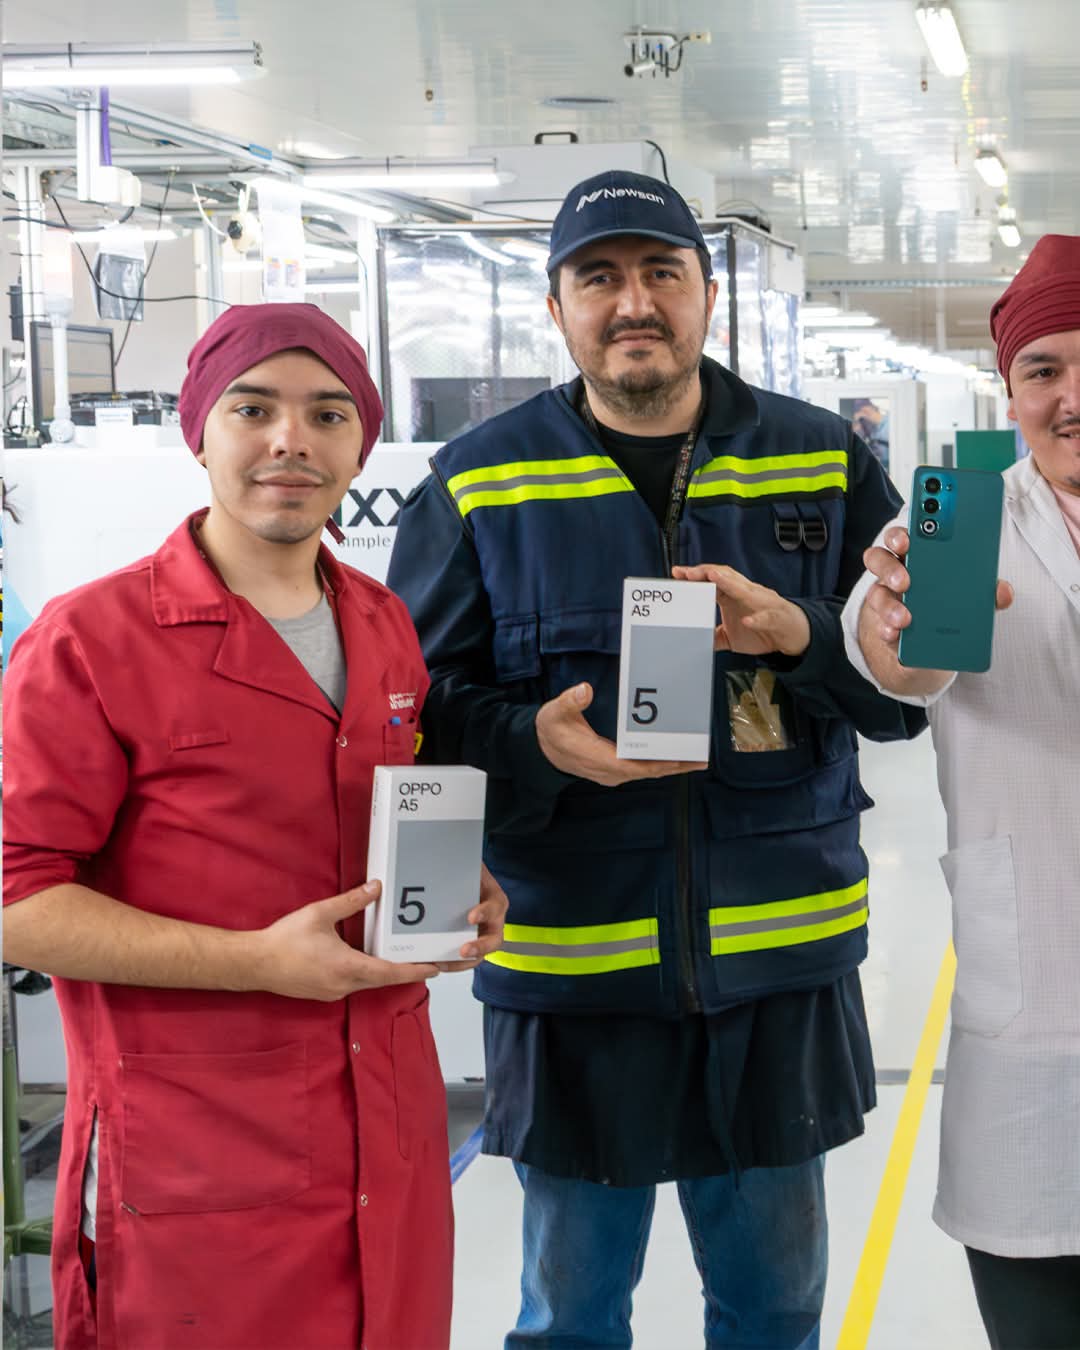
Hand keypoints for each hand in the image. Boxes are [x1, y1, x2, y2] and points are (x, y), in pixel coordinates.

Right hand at [252, 882, 439, 1000]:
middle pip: (384, 979)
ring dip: (386, 972)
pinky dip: (367, 974)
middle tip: (429, 961)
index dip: (416, 970)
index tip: (437, 967)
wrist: (255, 964)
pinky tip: (367, 961)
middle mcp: (345, 985)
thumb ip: (351, 901)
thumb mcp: (320, 914)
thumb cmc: (284, 940)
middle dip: (407, 971)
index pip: (392, 972)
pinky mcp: (324, 992)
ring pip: (368, 983)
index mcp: (348, 967)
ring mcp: (334, 992)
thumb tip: (376, 887)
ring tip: (403, 958)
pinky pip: (353, 984)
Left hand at [435, 864, 508, 971]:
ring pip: (477, 955)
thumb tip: (442, 859)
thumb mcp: (469, 866)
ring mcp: (480, 934)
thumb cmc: (466, 872)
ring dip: (461, 962)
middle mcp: (492, 920)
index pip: (496, 907)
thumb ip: (463, 867)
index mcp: (495, 899)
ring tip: (441, 963)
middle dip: (479, 947)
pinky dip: (449, 962)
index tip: (471, 916)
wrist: (460, 878)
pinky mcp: (465, 943)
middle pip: (493, 940)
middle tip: (463, 950)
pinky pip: (461, 958)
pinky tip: (433, 962)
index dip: (486, 913)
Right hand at [535, 683, 706, 786]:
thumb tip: (585, 690)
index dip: (655, 764)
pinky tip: (676, 756)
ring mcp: (613, 772)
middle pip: (647, 772)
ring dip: (671, 766)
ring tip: (696, 758)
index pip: (630, 766)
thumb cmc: (551, 730)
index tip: (676, 760)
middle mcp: (608, 770)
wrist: (542, 750)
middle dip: (674, 765)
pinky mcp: (616, 769)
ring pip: (648, 772)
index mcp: (596, 758)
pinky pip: (643, 769)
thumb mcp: (554, 713)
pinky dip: (661, 763)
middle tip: (700, 759)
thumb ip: (569, 702)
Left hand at [672, 563, 810, 656]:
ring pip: (746, 590)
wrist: (792, 635)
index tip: (677, 573)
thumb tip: (695, 641)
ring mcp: (763, 603)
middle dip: (707, 573)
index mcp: (734, 596)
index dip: (696, 576)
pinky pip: (767, 617)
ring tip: (714, 578)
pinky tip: (747, 621)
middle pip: (726, 578)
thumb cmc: (763, 630)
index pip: (712, 582)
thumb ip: (714, 635)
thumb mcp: (731, 636)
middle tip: (688, 572)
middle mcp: (747, 594)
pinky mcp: (777, 617)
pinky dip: (757, 619)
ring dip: (730, 584)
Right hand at [857, 526, 1012, 693]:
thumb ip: (985, 590)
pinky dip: (887, 629)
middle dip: (890, 568)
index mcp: (915, 555)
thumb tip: (1003, 592)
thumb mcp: (971, 594)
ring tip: (906, 618)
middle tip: (905, 581)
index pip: (902, 536)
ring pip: (875, 594)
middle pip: (879, 559)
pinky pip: (879, 624)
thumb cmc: (950, 601)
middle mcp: (894, 572)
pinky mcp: (884, 624)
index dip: (901, 534)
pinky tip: (897, 633)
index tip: (907, 540)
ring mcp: (886, 598)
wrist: (935, 639)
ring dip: (889, 605)